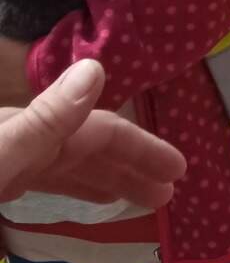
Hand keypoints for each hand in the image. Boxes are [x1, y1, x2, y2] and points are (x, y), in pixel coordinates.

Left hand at [0, 57, 183, 204]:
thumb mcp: (1, 154)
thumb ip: (46, 119)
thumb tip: (97, 66)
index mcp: (26, 128)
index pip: (98, 131)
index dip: (141, 146)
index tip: (180, 169)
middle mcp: (22, 140)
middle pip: (87, 147)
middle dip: (132, 164)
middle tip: (171, 191)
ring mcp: (8, 162)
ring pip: (69, 165)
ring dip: (108, 177)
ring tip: (145, 196)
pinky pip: (46, 181)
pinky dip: (74, 185)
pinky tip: (89, 194)